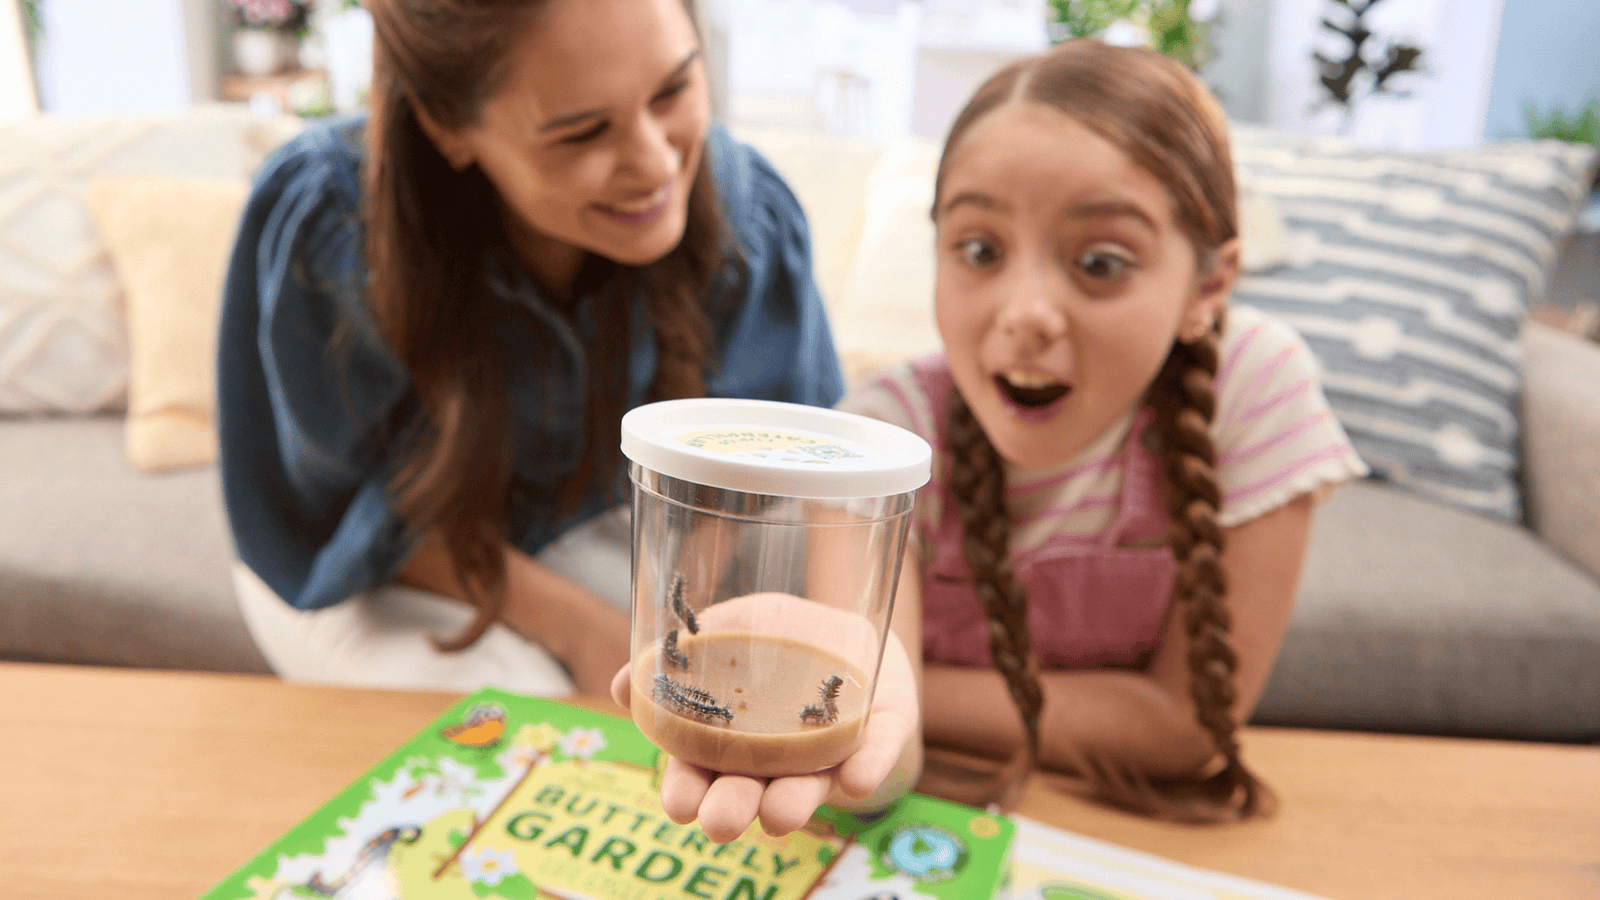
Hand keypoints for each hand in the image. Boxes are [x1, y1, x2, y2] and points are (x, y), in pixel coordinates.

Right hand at [610, 627, 919, 844]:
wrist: (856, 630)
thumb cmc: (782, 636)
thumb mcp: (734, 627)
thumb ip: (686, 651)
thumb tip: (623, 685)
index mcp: (731, 740)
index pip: (702, 772)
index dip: (688, 789)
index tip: (678, 805)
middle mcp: (777, 759)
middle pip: (750, 792)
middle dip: (733, 808)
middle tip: (720, 822)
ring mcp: (829, 752)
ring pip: (807, 785)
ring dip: (792, 802)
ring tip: (779, 814)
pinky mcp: (878, 737)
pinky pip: (875, 755)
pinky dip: (865, 769)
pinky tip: (855, 781)